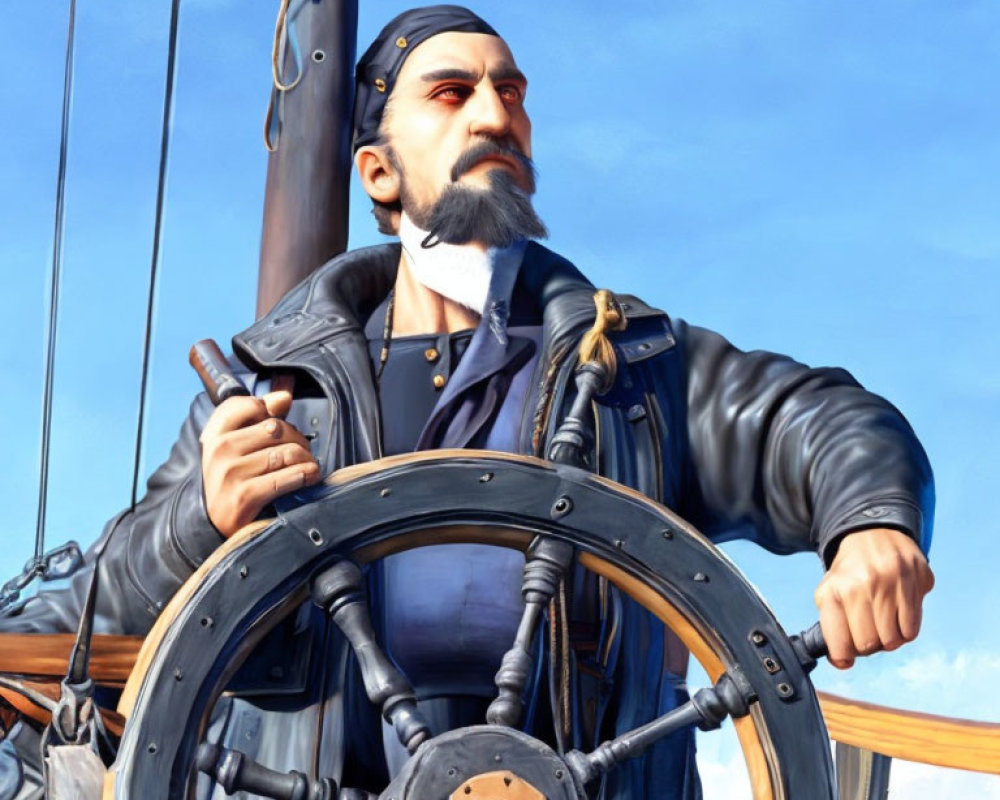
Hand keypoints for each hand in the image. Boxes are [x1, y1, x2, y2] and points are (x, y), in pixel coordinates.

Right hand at [200, 390, 321, 537]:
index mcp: (215, 434)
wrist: (214, 526)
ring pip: (286, 452)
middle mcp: (220, 450)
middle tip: (303, 450)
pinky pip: (287, 477)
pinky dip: (305, 475)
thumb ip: (260, 418)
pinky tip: (310, 477)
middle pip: (276, 428)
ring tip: (309, 466)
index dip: (269, 409)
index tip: (279, 425)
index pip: (246, 404)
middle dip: (297, 438)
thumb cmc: (233, 480)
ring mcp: (231, 473)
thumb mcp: (239, 448)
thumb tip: (284, 396)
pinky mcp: (245, 495)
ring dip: (306, 459)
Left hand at [814, 528, 934, 668]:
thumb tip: (842, 662)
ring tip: (882, 621)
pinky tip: (898, 614)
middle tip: (866, 633)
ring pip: (895, 640)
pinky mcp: (917, 578)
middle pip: (870, 645)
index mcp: (836, 588)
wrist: (872, 533)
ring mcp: (893, 580)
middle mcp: (864, 584)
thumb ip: (831, 626)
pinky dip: (905, 629)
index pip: (840, 642)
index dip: (842, 656)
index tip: (844, 657)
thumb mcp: (829, 591)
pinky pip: (913, 628)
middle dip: (867, 646)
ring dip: (888, 638)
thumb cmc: (850, 571)